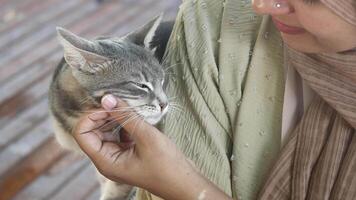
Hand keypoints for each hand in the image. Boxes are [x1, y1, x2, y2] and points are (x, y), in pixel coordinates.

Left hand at [73, 95, 231, 199]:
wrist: (185, 183)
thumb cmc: (167, 166)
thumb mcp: (146, 137)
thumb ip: (125, 116)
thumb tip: (107, 98)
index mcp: (106, 161)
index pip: (82, 134)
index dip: (91, 117)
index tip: (109, 106)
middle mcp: (108, 160)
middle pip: (92, 132)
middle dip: (103, 115)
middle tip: (119, 103)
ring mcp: (119, 157)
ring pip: (106, 132)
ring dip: (114, 118)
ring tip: (128, 108)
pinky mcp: (129, 153)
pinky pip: (119, 135)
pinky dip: (124, 124)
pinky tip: (135, 117)